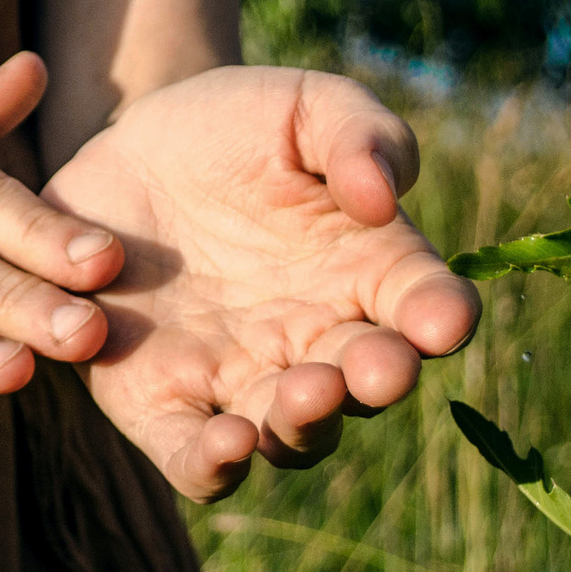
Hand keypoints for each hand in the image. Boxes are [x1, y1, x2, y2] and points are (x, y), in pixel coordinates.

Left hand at [42, 65, 478, 501]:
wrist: (128, 149)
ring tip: (302, 397)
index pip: (425, 308)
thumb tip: (382, 197)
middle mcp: (317, 340)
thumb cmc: (236, 126)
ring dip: (303, 427)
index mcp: (371, 272)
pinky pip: (196, 458)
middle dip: (375, 382)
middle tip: (373, 368)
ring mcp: (242, 377)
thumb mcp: (303, 106)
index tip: (442, 319)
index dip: (441, 319)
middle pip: (364, 385)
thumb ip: (358, 134)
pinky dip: (214, 465)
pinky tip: (225, 443)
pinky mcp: (163, 400)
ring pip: (292, 434)